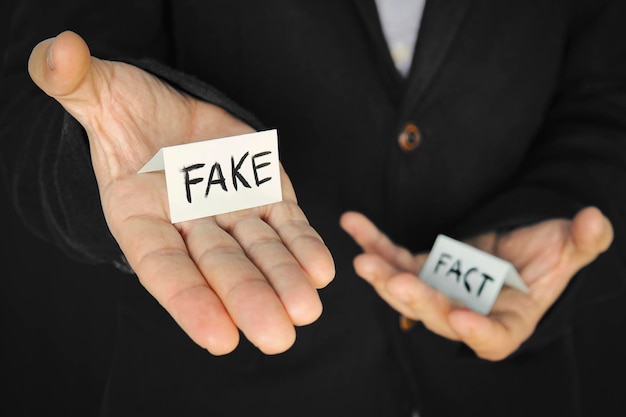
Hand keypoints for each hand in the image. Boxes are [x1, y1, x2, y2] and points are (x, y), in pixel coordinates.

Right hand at [28, 31, 334, 354]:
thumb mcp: (97, 92)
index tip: (218, 335)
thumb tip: (58, 53)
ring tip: (307, 308)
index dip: (188, 300)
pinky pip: (284, 224)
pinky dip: (303, 246)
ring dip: (284, 279)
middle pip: (219, 267)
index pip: (162, 265)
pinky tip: (322, 270)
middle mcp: (187, 223)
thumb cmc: (124, 111)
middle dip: (248, 298)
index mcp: (139, 214)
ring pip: (259, 252)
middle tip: (278, 336)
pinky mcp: (262, 195)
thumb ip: (74, 82)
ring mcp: (229, 212)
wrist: (166, 115)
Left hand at [340, 206, 612, 359]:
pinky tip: (353, 222)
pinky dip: (373, 242)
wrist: (515, 249)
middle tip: (397, 282)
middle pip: (439, 315)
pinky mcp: (420, 269)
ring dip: (384, 276)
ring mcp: (439, 291)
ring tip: (364, 260)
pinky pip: (393, 257)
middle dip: (417, 300)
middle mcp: (466, 312)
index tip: (461, 318)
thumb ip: (582, 241)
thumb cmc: (546, 258)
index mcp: (507, 320)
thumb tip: (594, 220)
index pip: (493, 338)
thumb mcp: (569, 249)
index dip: (477, 332)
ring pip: (408, 290)